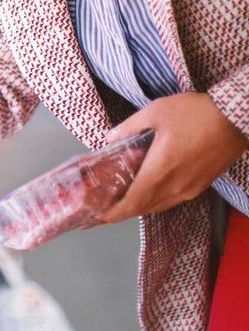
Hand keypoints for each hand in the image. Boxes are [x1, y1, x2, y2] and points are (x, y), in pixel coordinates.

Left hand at [96, 92, 248, 223]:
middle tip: (101, 209)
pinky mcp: (202, 185)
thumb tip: (110, 138)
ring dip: (138, 206)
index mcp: (161, 172)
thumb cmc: (195, 113)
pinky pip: (173, 199)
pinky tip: (147, 190)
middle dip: (120, 212)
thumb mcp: (154, 112)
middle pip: (143, 208)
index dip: (112, 214)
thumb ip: (129, 128)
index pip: (132, 203)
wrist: (237, 117)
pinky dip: (155, 200)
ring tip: (120, 201)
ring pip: (159, 205)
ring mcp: (191, 189)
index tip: (95, 218)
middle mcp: (176, 187)